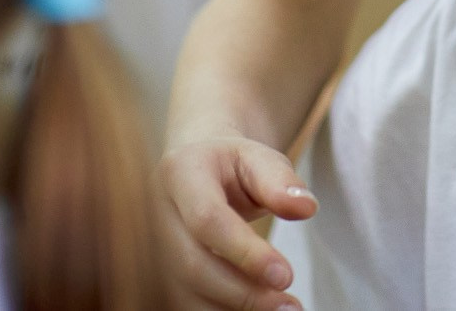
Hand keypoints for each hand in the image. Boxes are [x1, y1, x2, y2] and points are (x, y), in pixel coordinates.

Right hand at [156, 135, 317, 309]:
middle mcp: (154, 211)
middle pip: (191, 264)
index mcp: (180, 172)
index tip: (285, 276)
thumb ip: (281, 182)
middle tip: (289, 306)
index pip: (206, 219)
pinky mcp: (155, 271)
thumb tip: (305, 207)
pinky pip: (183, 301)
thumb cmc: (231, 165)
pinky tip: (252, 309)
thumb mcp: (259, 159)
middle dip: (242, 293)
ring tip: (279, 309)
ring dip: (232, 308)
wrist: (195, 167)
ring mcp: (149, 245)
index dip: (245, 252)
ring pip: (183, 292)